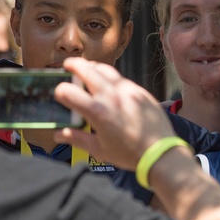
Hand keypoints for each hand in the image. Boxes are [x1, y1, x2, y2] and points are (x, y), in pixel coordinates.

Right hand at [53, 57, 176, 169]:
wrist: (160, 153)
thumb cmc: (129, 154)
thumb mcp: (99, 149)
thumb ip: (77, 138)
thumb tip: (59, 135)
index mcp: (97, 111)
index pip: (67, 91)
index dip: (60, 92)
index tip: (61, 95)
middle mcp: (111, 96)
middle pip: (86, 69)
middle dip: (73, 65)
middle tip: (68, 65)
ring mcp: (128, 91)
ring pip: (106, 69)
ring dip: (93, 67)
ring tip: (88, 70)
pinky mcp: (141, 92)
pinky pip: (122, 79)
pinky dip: (112, 79)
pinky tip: (110, 86)